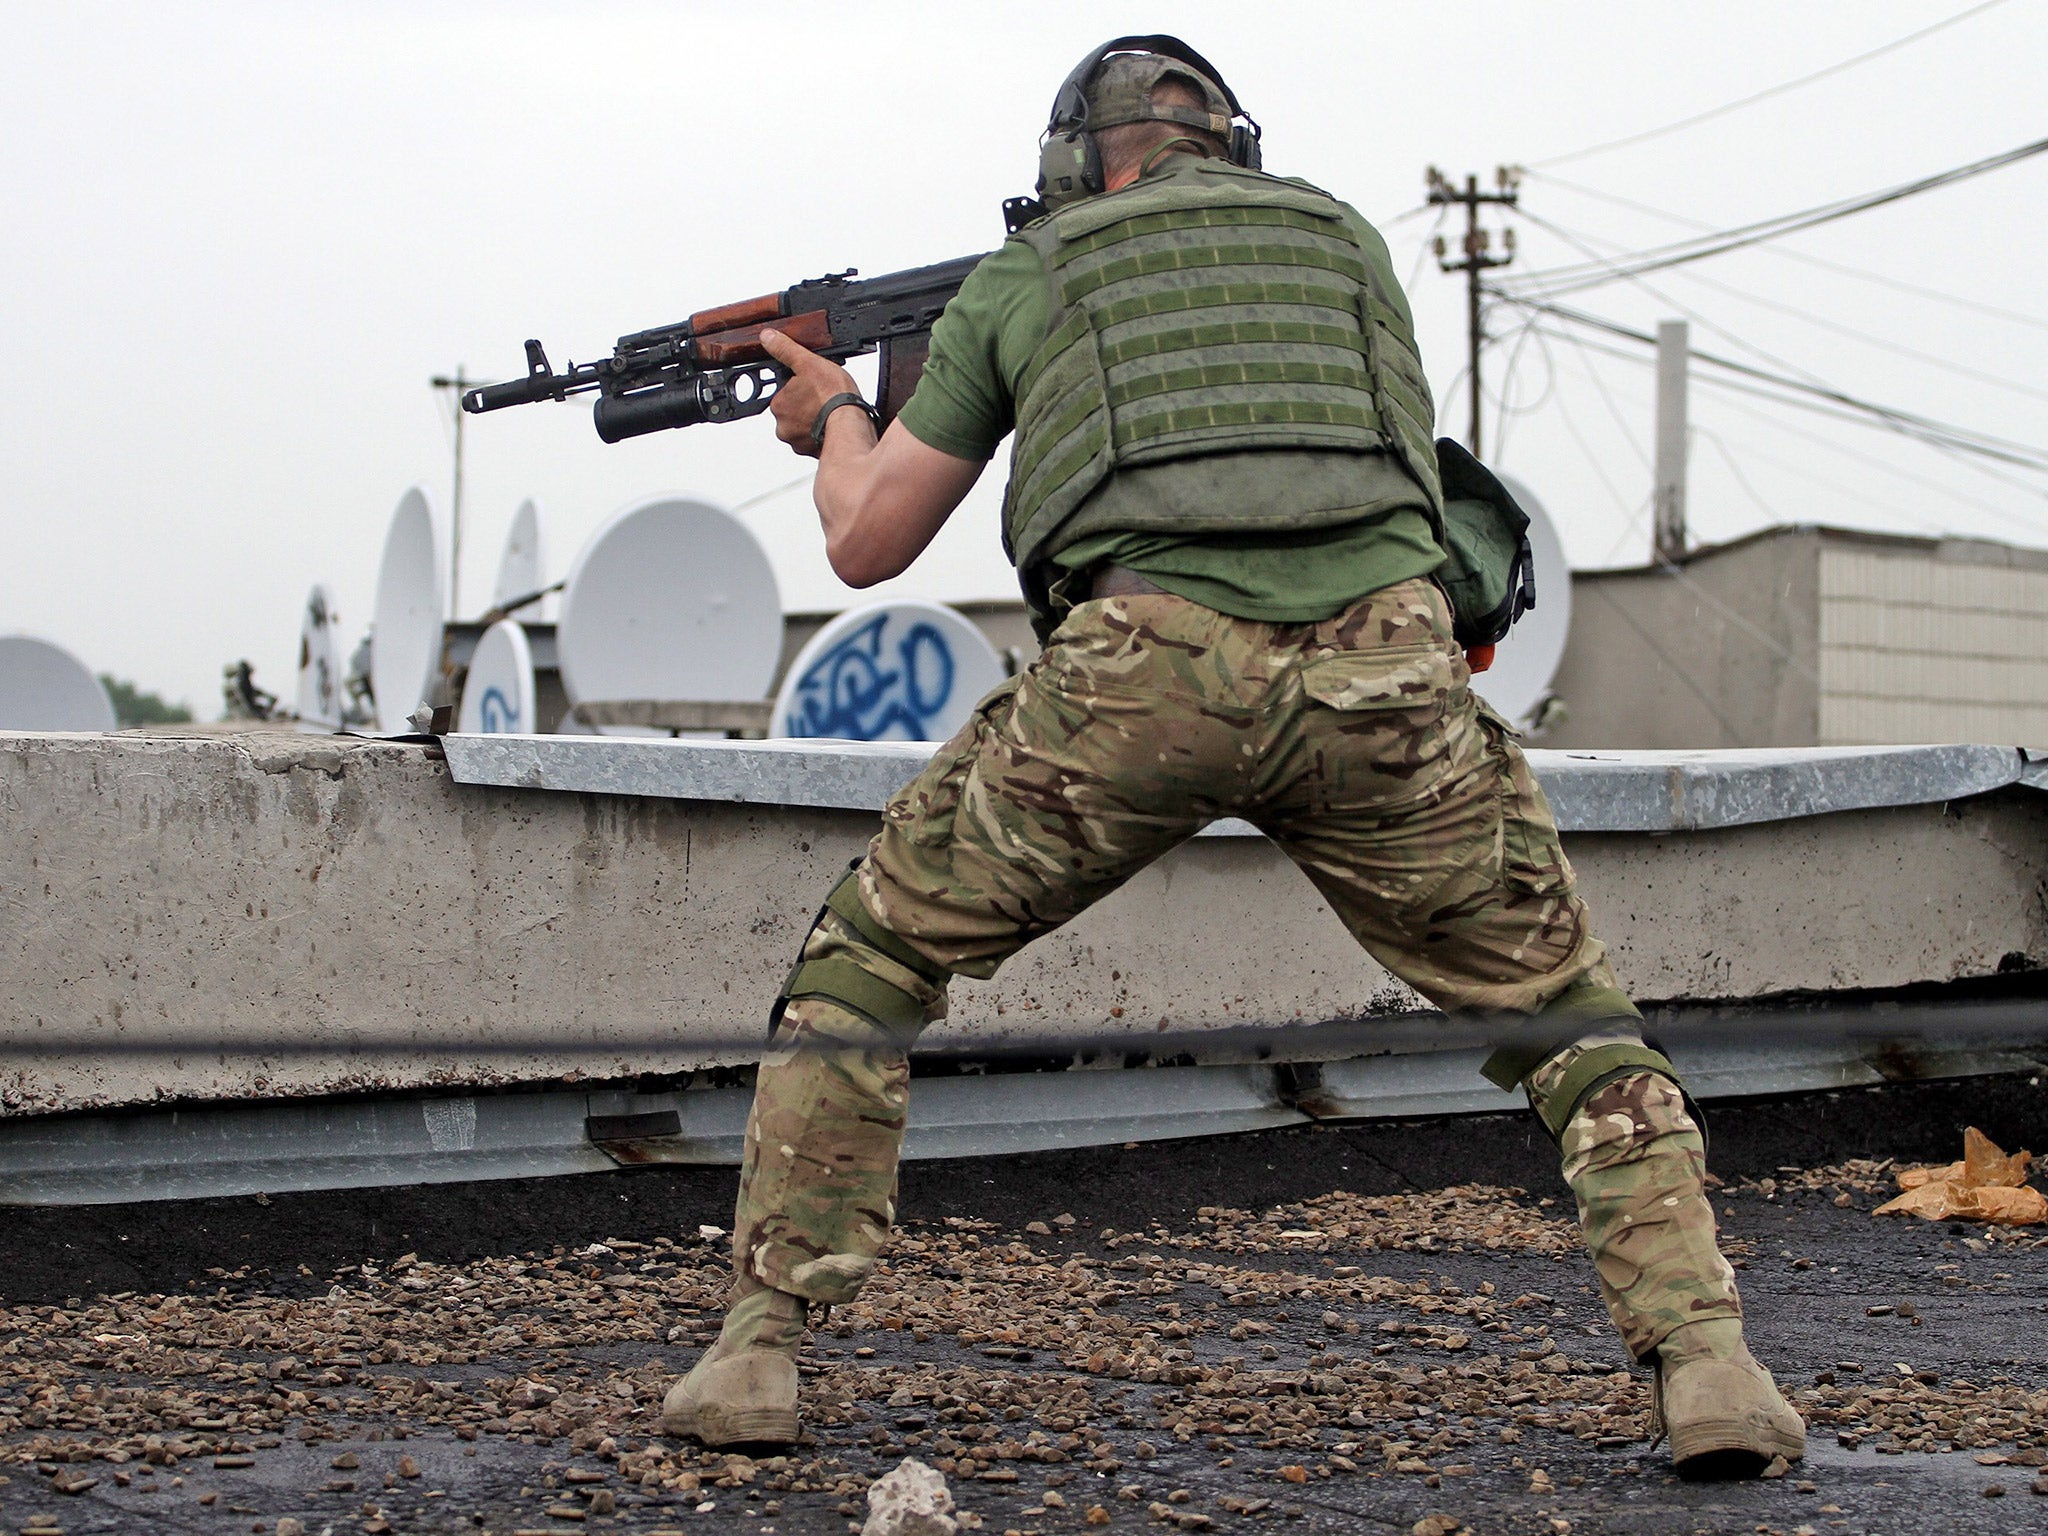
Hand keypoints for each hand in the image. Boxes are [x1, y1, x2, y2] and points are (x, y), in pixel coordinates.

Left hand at [761, 328, 864, 457]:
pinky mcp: (812, 452)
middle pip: (792, 410)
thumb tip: (767, 338)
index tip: (812, 385)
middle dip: (804, 404)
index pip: (783, 392)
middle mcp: (783, 427)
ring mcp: (797, 442)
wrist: (852, 424)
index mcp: (778, 405)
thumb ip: (785, 350)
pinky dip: (821, 433)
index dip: (798, 386)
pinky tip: (832, 423)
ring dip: (813, 419)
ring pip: (802, 426)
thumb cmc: (833, 396)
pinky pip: (813, 440)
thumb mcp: (808, 363)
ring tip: (830, 410)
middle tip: (822, 397)